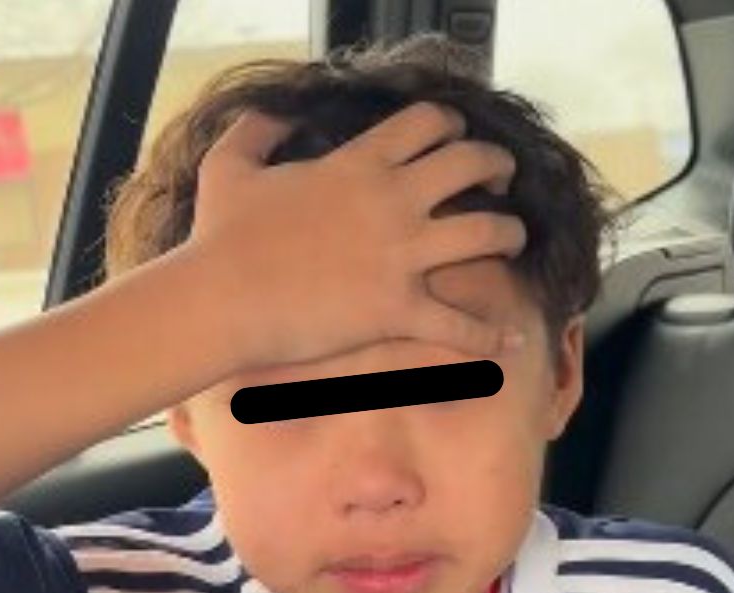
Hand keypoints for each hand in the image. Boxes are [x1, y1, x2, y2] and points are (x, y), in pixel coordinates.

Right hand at [182, 103, 526, 371]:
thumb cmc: (219, 236)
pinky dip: (490, 334)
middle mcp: (392, 202)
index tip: (460, 139)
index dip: (455, 125)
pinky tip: (509, 338)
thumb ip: (258, 129)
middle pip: (473, 165)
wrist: (219, 300)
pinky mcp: (398, 310)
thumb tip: (276, 113)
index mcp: (360, 163)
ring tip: (513, 241)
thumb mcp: (229, 165)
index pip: (430, 122)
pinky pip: (460, 325)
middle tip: (501, 180)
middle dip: (498, 167)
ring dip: (511, 234)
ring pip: (488, 233)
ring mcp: (401, 257)